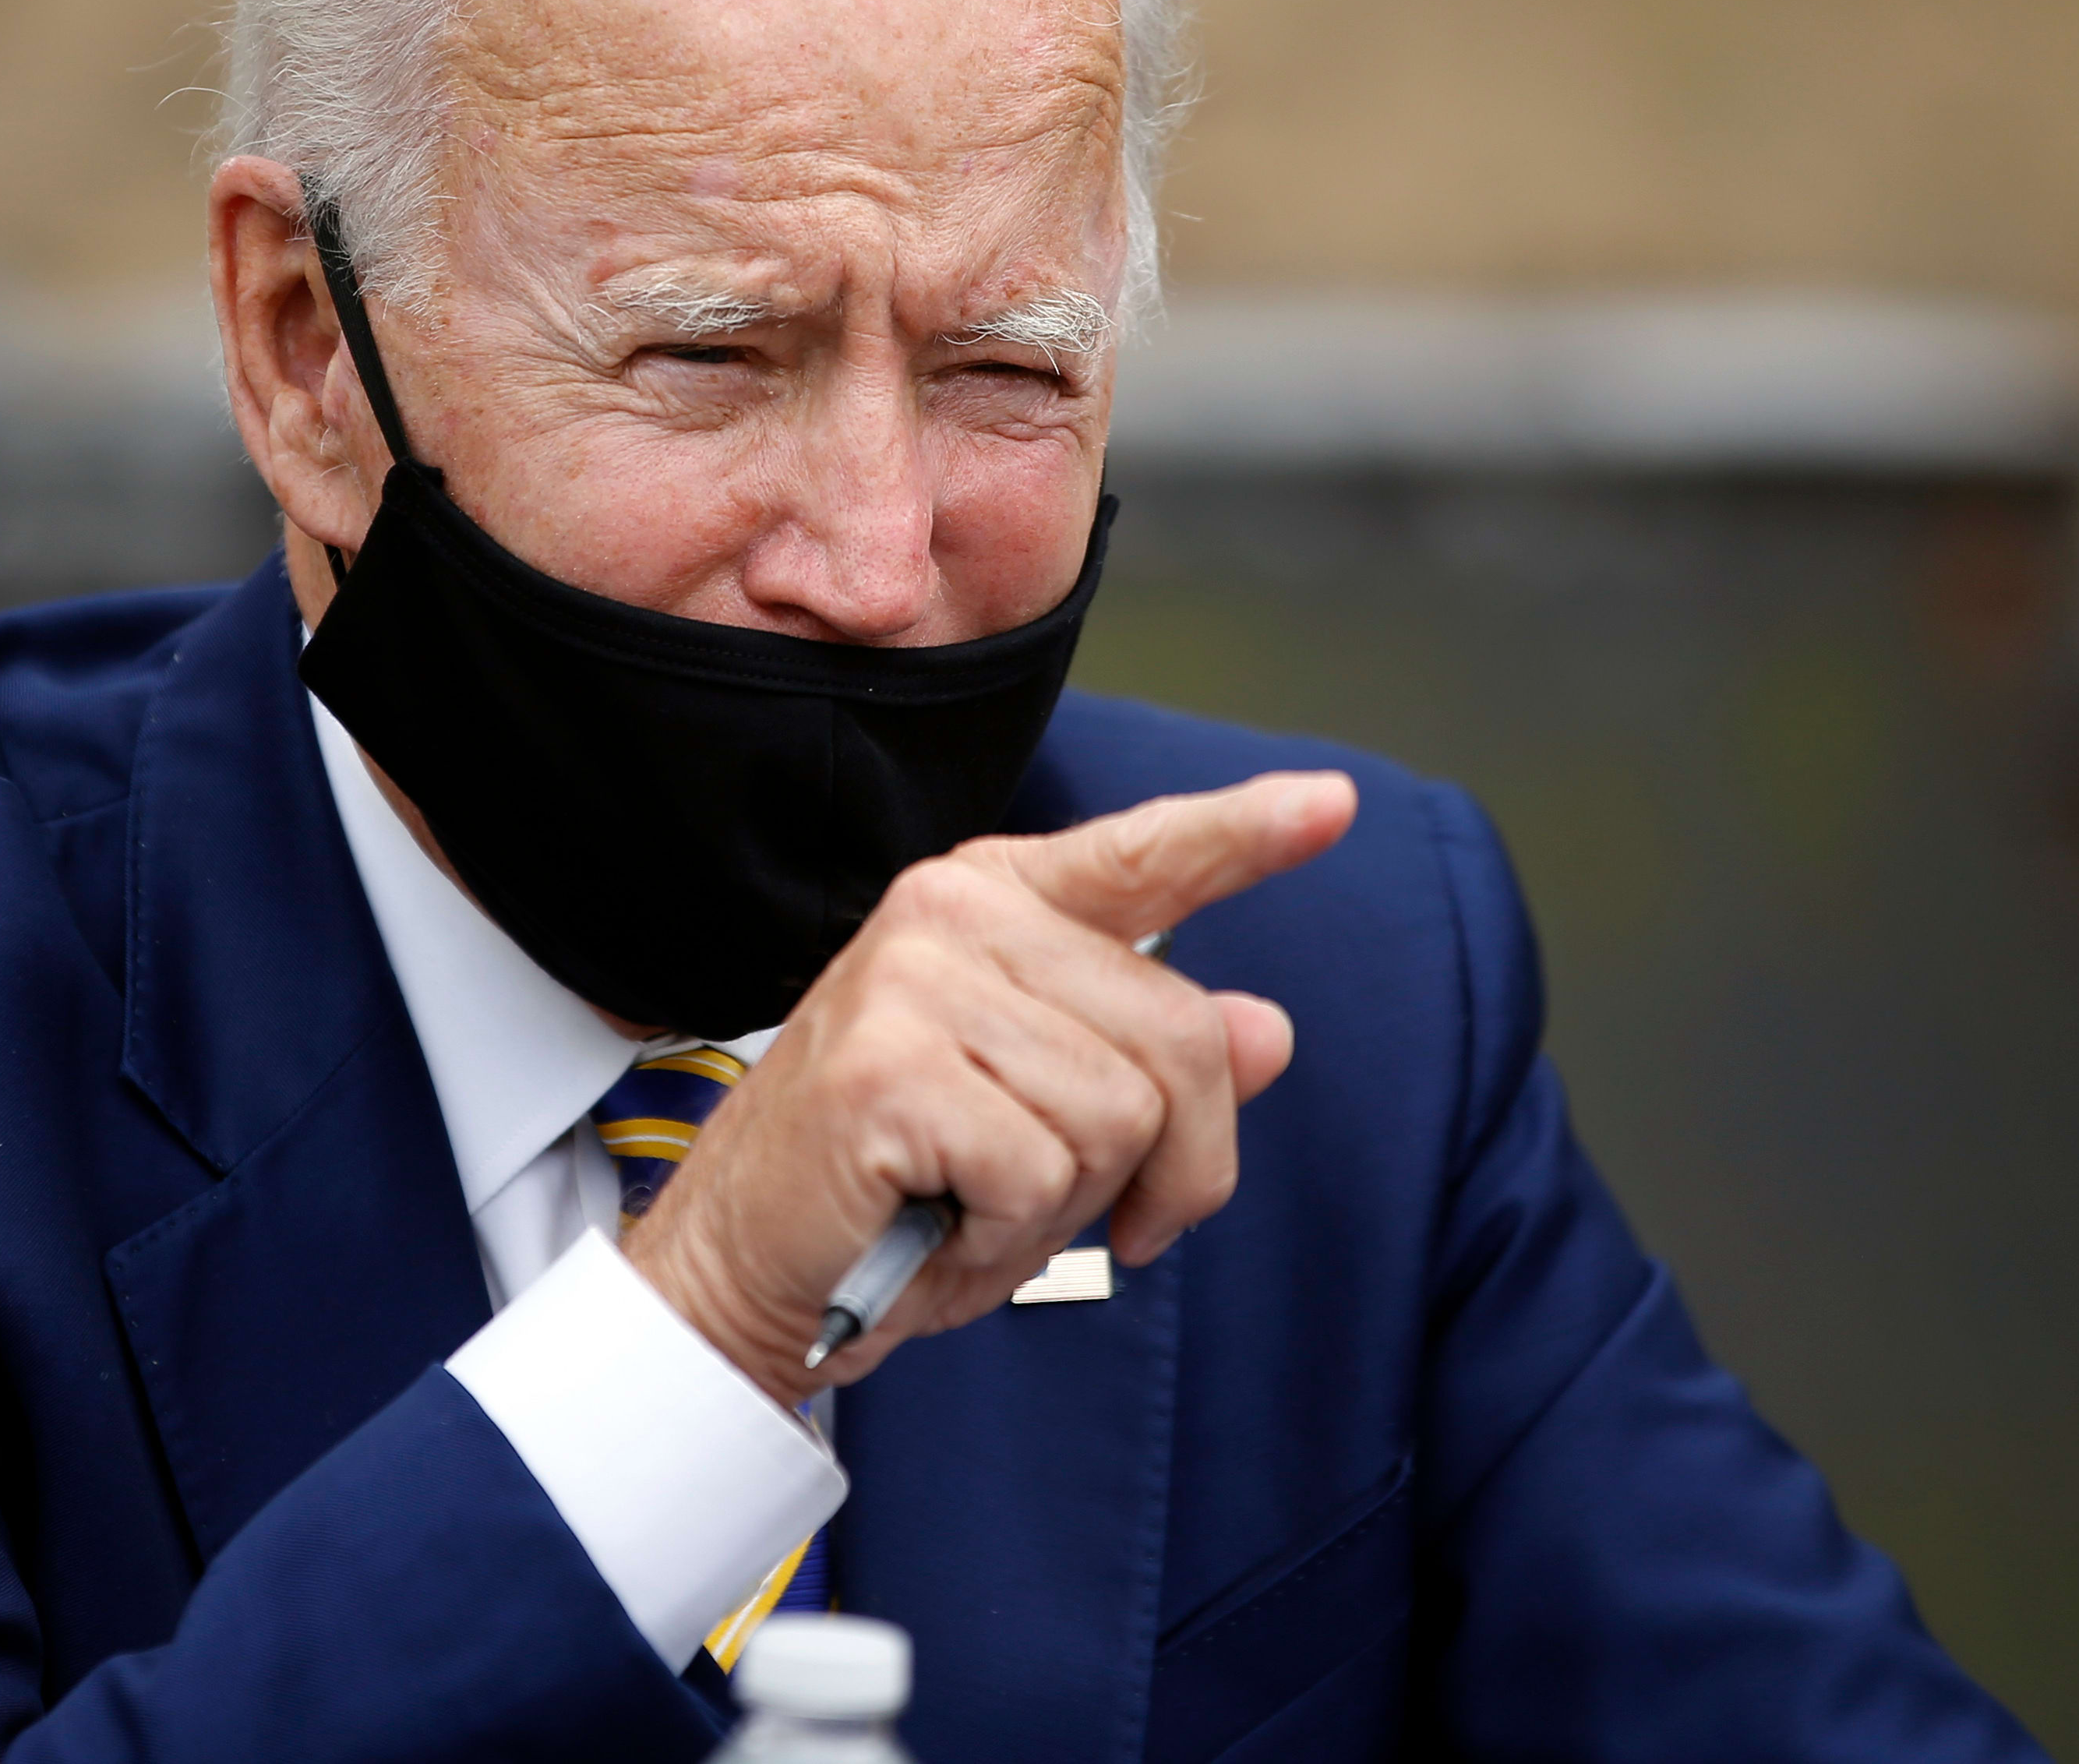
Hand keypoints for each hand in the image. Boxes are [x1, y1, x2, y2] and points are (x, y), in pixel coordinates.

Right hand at [623, 770, 1356, 1406]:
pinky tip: (932, 1223)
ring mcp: (915, 978)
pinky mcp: (891, 1065)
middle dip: (1165, 1166)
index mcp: (993, 902)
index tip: (1331, 803)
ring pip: (1121, 1117)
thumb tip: (1267, 1029)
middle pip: (1180, 1041)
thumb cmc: (897, 1195)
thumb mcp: (1049, 1126)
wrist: (747, 1275)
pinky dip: (1002, 1237)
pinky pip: (1041, 1172)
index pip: (1142, 858)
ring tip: (968, 1204)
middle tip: (1070, 1213)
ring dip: (1064, 1206)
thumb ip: (1154, 1067)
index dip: (1243, 834)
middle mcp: (953, 911)